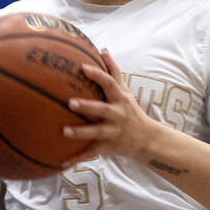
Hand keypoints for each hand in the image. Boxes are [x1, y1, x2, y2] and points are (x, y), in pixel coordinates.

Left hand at [62, 49, 158, 163]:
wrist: (147, 140)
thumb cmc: (131, 111)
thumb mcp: (125, 91)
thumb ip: (113, 71)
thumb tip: (103, 49)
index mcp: (119, 99)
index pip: (109, 83)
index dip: (97, 75)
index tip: (82, 67)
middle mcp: (117, 115)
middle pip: (102, 109)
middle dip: (87, 106)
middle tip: (70, 102)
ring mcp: (113, 132)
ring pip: (96, 133)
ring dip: (80, 133)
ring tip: (64, 131)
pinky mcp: (109, 147)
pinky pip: (91, 153)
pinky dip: (77, 158)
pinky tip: (62, 160)